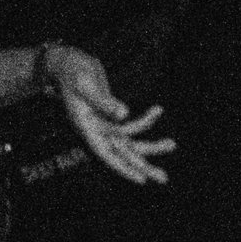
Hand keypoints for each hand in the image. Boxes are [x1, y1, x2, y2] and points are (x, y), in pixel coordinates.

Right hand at [41, 44, 176, 185]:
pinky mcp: (111, 116)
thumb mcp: (85, 84)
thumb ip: (104, 101)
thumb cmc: (73, 72)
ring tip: (172, 144)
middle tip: (164, 178)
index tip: (141, 179)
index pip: (105, 153)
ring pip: (130, 141)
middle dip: (143, 165)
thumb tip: (125, 114)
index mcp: (86, 127)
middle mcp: (96, 130)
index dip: (122, 167)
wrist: (69, 62)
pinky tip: (158, 110)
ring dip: (151, 145)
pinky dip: (146, 119)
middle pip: (122, 152)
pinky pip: (131, 124)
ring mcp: (104, 125)